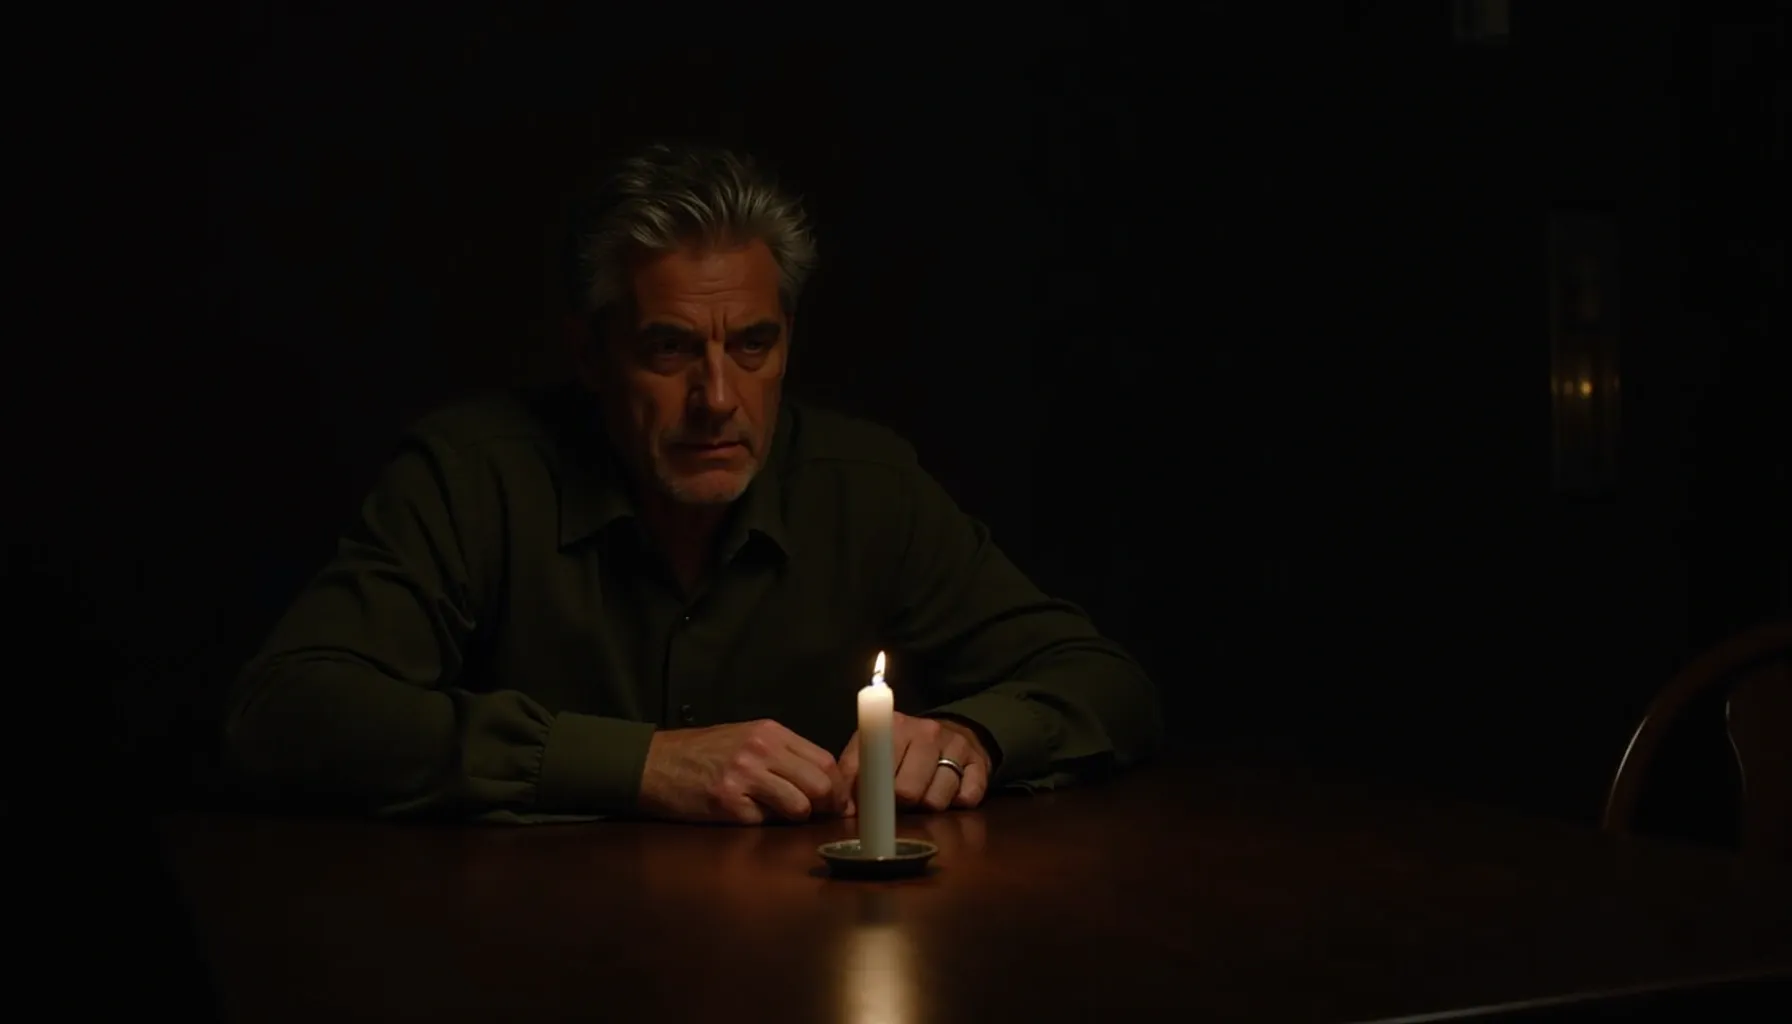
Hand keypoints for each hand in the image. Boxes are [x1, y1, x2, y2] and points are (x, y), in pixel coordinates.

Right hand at [637, 720, 848, 824]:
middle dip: (825, 805)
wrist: (654, 763)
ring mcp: (743, 776)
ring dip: (794, 817)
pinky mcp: (727, 802)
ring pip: (798, 806)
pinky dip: (761, 823)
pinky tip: (744, 813)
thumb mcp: (746, 737)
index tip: (839, 801)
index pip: (825, 760)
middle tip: (818, 815)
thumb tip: (824, 783)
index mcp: (770, 732)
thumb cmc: (703, 752)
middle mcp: (760, 749)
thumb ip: (784, 754)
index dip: (838, 786)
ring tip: (776, 813)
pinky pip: (764, 822)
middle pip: (819, 783)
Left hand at [839, 713, 991, 813]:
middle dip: (900, 805)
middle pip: (905, 791)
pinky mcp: (979, 762)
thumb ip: (857, 775)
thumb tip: (845, 809)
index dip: (866, 792)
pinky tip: (950, 794)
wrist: (956, 732)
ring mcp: (955, 745)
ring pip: (935, 800)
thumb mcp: (878, 752)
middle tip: (900, 802)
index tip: (863, 807)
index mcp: (894, 726)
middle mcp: (926, 731)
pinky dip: (957, 804)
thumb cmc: (907, 750)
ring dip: (928, 807)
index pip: (873, 764)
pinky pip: (967, 798)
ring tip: (924, 797)